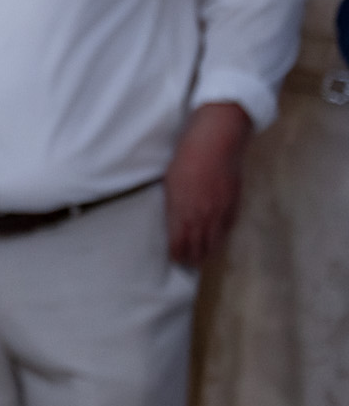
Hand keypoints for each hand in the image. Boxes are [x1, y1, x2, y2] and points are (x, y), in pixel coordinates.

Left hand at [165, 101, 250, 266]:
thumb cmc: (187, 155)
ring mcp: (220, 209)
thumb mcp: (171, 181)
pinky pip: (228, 226)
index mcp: (182, 209)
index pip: (180, 240)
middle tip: (189, 265)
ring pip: (215, 238)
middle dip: (193, 257)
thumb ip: (174, 204)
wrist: (218, 140)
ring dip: (208, 251)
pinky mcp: (234, 202)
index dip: (178, 253)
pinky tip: (219, 241)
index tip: (175, 260)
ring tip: (203, 260)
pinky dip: (222, 236)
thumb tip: (176, 220)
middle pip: (198, 244)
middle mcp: (202, 214)